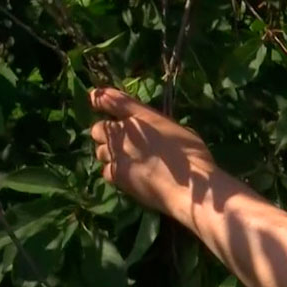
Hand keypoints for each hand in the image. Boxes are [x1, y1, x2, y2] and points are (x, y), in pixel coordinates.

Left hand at [88, 87, 216, 217]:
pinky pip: (107, 170)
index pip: (111, 101)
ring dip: (110, 153)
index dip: (101, 99)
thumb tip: (136, 119)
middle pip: (98, 129)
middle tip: (124, 141)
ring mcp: (117, 155)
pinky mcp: (116, 175)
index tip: (96, 98)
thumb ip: (151, 121)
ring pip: (101, 151)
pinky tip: (130, 174)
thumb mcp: (175, 128)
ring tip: (128, 159)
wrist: (186, 187)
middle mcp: (123, 132)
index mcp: (140, 116)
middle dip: (107, 134)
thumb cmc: (190, 154)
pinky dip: (115, 171)